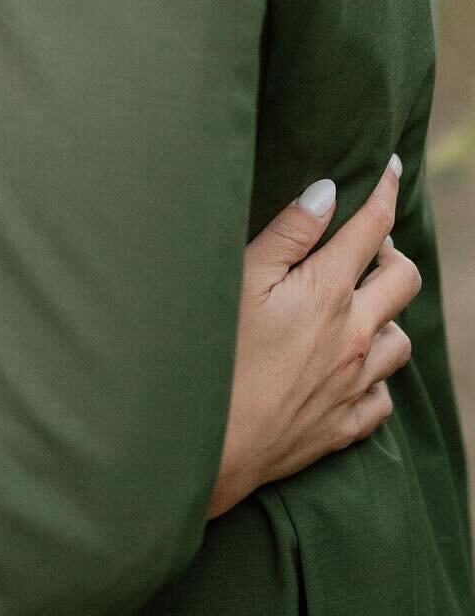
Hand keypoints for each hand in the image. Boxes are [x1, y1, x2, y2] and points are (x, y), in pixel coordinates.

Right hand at [210, 156, 418, 518]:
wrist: (211, 446)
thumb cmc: (213, 354)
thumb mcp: (240, 280)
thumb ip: (288, 233)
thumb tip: (327, 191)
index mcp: (327, 292)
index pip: (371, 228)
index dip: (385, 191)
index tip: (392, 168)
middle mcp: (355, 335)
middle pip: (404, 280)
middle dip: (392, 253)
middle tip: (365, 246)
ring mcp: (355, 384)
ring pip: (402, 340)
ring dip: (387, 317)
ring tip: (358, 309)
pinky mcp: (344, 425)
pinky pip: (383, 396)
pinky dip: (374, 376)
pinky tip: (350, 370)